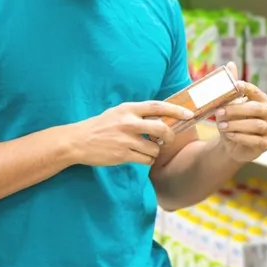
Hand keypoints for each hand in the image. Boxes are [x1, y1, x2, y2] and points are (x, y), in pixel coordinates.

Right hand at [69, 101, 195, 166]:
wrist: (77, 141)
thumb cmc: (99, 126)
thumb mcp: (117, 113)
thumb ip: (136, 114)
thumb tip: (161, 117)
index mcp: (128, 109)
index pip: (157, 106)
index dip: (176, 110)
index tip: (189, 114)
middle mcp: (128, 122)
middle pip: (161, 128)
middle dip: (170, 136)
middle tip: (168, 139)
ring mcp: (126, 139)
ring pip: (155, 148)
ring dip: (155, 151)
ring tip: (145, 150)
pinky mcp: (123, 154)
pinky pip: (146, 159)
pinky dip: (147, 160)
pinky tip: (139, 157)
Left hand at [215, 80, 266, 162]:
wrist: (229, 144)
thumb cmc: (230, 120)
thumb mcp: (226, 104)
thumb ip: (230, 86)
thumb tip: (230, 63)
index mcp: (259, 100)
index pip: (256, 92)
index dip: (247, 88)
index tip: (236, 85)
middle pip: (257, 108)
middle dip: (237, 109)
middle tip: (219, 112)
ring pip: (257, 125)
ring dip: (237, 124)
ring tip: (220, 126)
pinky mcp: (265, 144)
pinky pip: (256, 140)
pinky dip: (241, 137)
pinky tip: (229, 135)